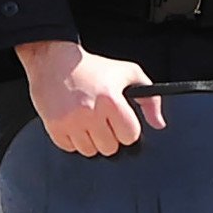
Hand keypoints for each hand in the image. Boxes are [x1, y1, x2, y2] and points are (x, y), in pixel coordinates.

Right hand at [21, 40, 163, 156]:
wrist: (53, 60)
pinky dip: (72, 141)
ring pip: (89, 151)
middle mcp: (90, 113)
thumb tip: (158, 124)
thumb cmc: (91, 67)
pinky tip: (73, 125)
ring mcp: (70, 122)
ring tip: (87, 122)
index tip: (120, 120)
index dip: (127, 129)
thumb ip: (150, 99)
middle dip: (109, 136)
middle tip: (102, 120)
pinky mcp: (53, 126)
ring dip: (91, 141)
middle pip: (109, 148)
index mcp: (111, 100)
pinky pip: (69, 148)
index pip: (129, 136)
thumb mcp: (128, 73)